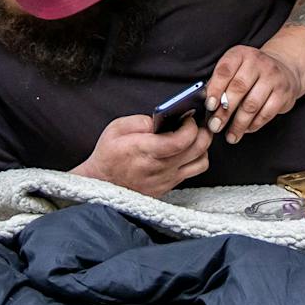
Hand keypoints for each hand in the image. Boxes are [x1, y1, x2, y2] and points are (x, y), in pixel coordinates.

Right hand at [75, 114, 211, 196]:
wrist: (101, 185)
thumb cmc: (108, 156)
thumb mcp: (116, 129)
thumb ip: (141, 121)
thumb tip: (162, 119)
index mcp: (146, 150)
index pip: (182, 140)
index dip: (191, 125)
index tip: (188, 117)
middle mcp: (160, 167)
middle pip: (199, 149)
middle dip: (203, 131)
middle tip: (196, 123)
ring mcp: (167, 179)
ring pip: (202, 162)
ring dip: (202, 147)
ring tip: (193, 137)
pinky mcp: (169, 187)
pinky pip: (193, 172)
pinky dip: (195, 159)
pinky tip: (186, 151)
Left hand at [207, 45, 301, 143]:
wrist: (284, 69)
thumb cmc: (251, 73)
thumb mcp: (235, 68)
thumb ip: (220, 82)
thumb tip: (208, 104)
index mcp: (240, 54)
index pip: (225, 70)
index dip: (215, 89)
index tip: (209, 106)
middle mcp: (258, 62)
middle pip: (238, 88)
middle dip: (224, 111)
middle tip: (215, 126)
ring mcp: (273, 77)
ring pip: (252, 105)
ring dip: (238, 124)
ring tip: (230, 136)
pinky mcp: (284, 93)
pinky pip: (266, 113)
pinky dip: (254, 125)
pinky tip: (246, 130)